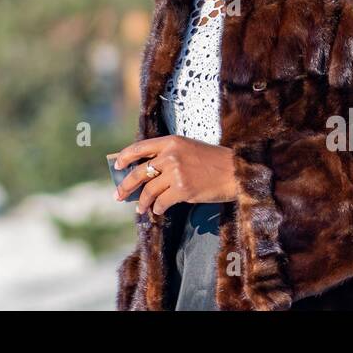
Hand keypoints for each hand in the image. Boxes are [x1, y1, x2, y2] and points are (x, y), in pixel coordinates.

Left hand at [112, 136, 237, 215]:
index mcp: (171, 142)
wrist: (235, 171)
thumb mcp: (187, 149)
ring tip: (140, 208)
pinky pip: (161, 202)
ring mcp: (176, 173)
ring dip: (142, 202)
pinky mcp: (182, 190)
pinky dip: (157, 209)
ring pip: (148, 190)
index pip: (139, 147)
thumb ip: (167, 156)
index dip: (125, 157)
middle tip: (118, 195)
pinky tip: (158, 211)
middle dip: (125, 185)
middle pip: (139, 172)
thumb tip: (144, 172)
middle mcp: (171, 155)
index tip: (116, 167)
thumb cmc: (212, 161)